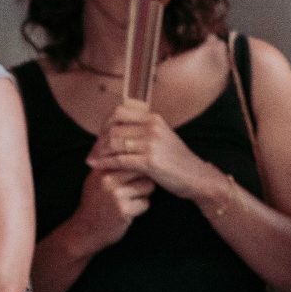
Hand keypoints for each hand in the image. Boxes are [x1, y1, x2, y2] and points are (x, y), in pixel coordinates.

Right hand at [72, 147, 154, 252]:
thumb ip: (109, 164)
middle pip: (141, 169)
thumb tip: (128, 149)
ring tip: (133, 200)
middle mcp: (107, 178)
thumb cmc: (94, 204)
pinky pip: (145, 203)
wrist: (85, 230)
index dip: (139, 164)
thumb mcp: (95, 179)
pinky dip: (141, 208)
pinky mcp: (123, 210)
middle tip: (138, 188)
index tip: (139, 173)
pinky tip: (130, 211)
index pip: (129, 156)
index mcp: (101, 168)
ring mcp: (115, 194)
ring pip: (147, 186)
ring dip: (144, 194)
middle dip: (145, 178)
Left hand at [91, 100, 211, 200]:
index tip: (99, 137)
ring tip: (92, 160)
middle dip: (99, 140)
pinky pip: (120, 159)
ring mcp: (151, 143)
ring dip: (100, 152)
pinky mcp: (150, 161)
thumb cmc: (180, 164)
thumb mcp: (163, 140)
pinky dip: (106, 163)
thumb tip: (123, 131)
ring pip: (115, 142)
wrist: (198, 179)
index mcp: (154, 119)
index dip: (105, 124)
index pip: (120, 112)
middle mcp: (152, 127)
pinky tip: (99, 167)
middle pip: (114, 127)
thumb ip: (145, 133)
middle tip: (92, 151)